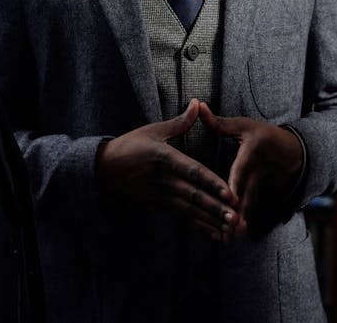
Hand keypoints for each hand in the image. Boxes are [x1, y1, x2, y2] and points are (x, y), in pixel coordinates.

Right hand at [96, 99, 241, 241]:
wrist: (100, 171)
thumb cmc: (128, 146)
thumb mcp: (152, 131)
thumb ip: (180, 122)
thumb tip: (198, 103)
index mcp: (164, 157)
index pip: (192, 171)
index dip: (212, 183)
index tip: (229, 193)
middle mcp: (162, 179)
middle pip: (194, 195)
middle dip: (216, 208)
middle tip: (237, 217)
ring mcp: (158, 195)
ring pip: (189, 210)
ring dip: (210, 220)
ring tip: (230, 229)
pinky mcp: (156, 206)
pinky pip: (181, 217)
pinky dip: (198, 226)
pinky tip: (214, 234)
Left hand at [199, 102, 302, 228]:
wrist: (296, 152)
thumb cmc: (265, 136)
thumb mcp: (245, 126)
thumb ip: (219, 122)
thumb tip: (197, 105)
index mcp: (253, 153)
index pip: (241, 170)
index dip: (235, 185)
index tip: (229, 199)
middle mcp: (259, 173)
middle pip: (246, 194)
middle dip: (237, 212)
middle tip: (229, 229)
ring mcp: (263, 187)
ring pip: (250, 207)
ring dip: (240, 223)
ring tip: (229, 239)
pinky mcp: (264, 196)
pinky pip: (251, 211)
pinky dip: (242, 223)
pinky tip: (231, 237)